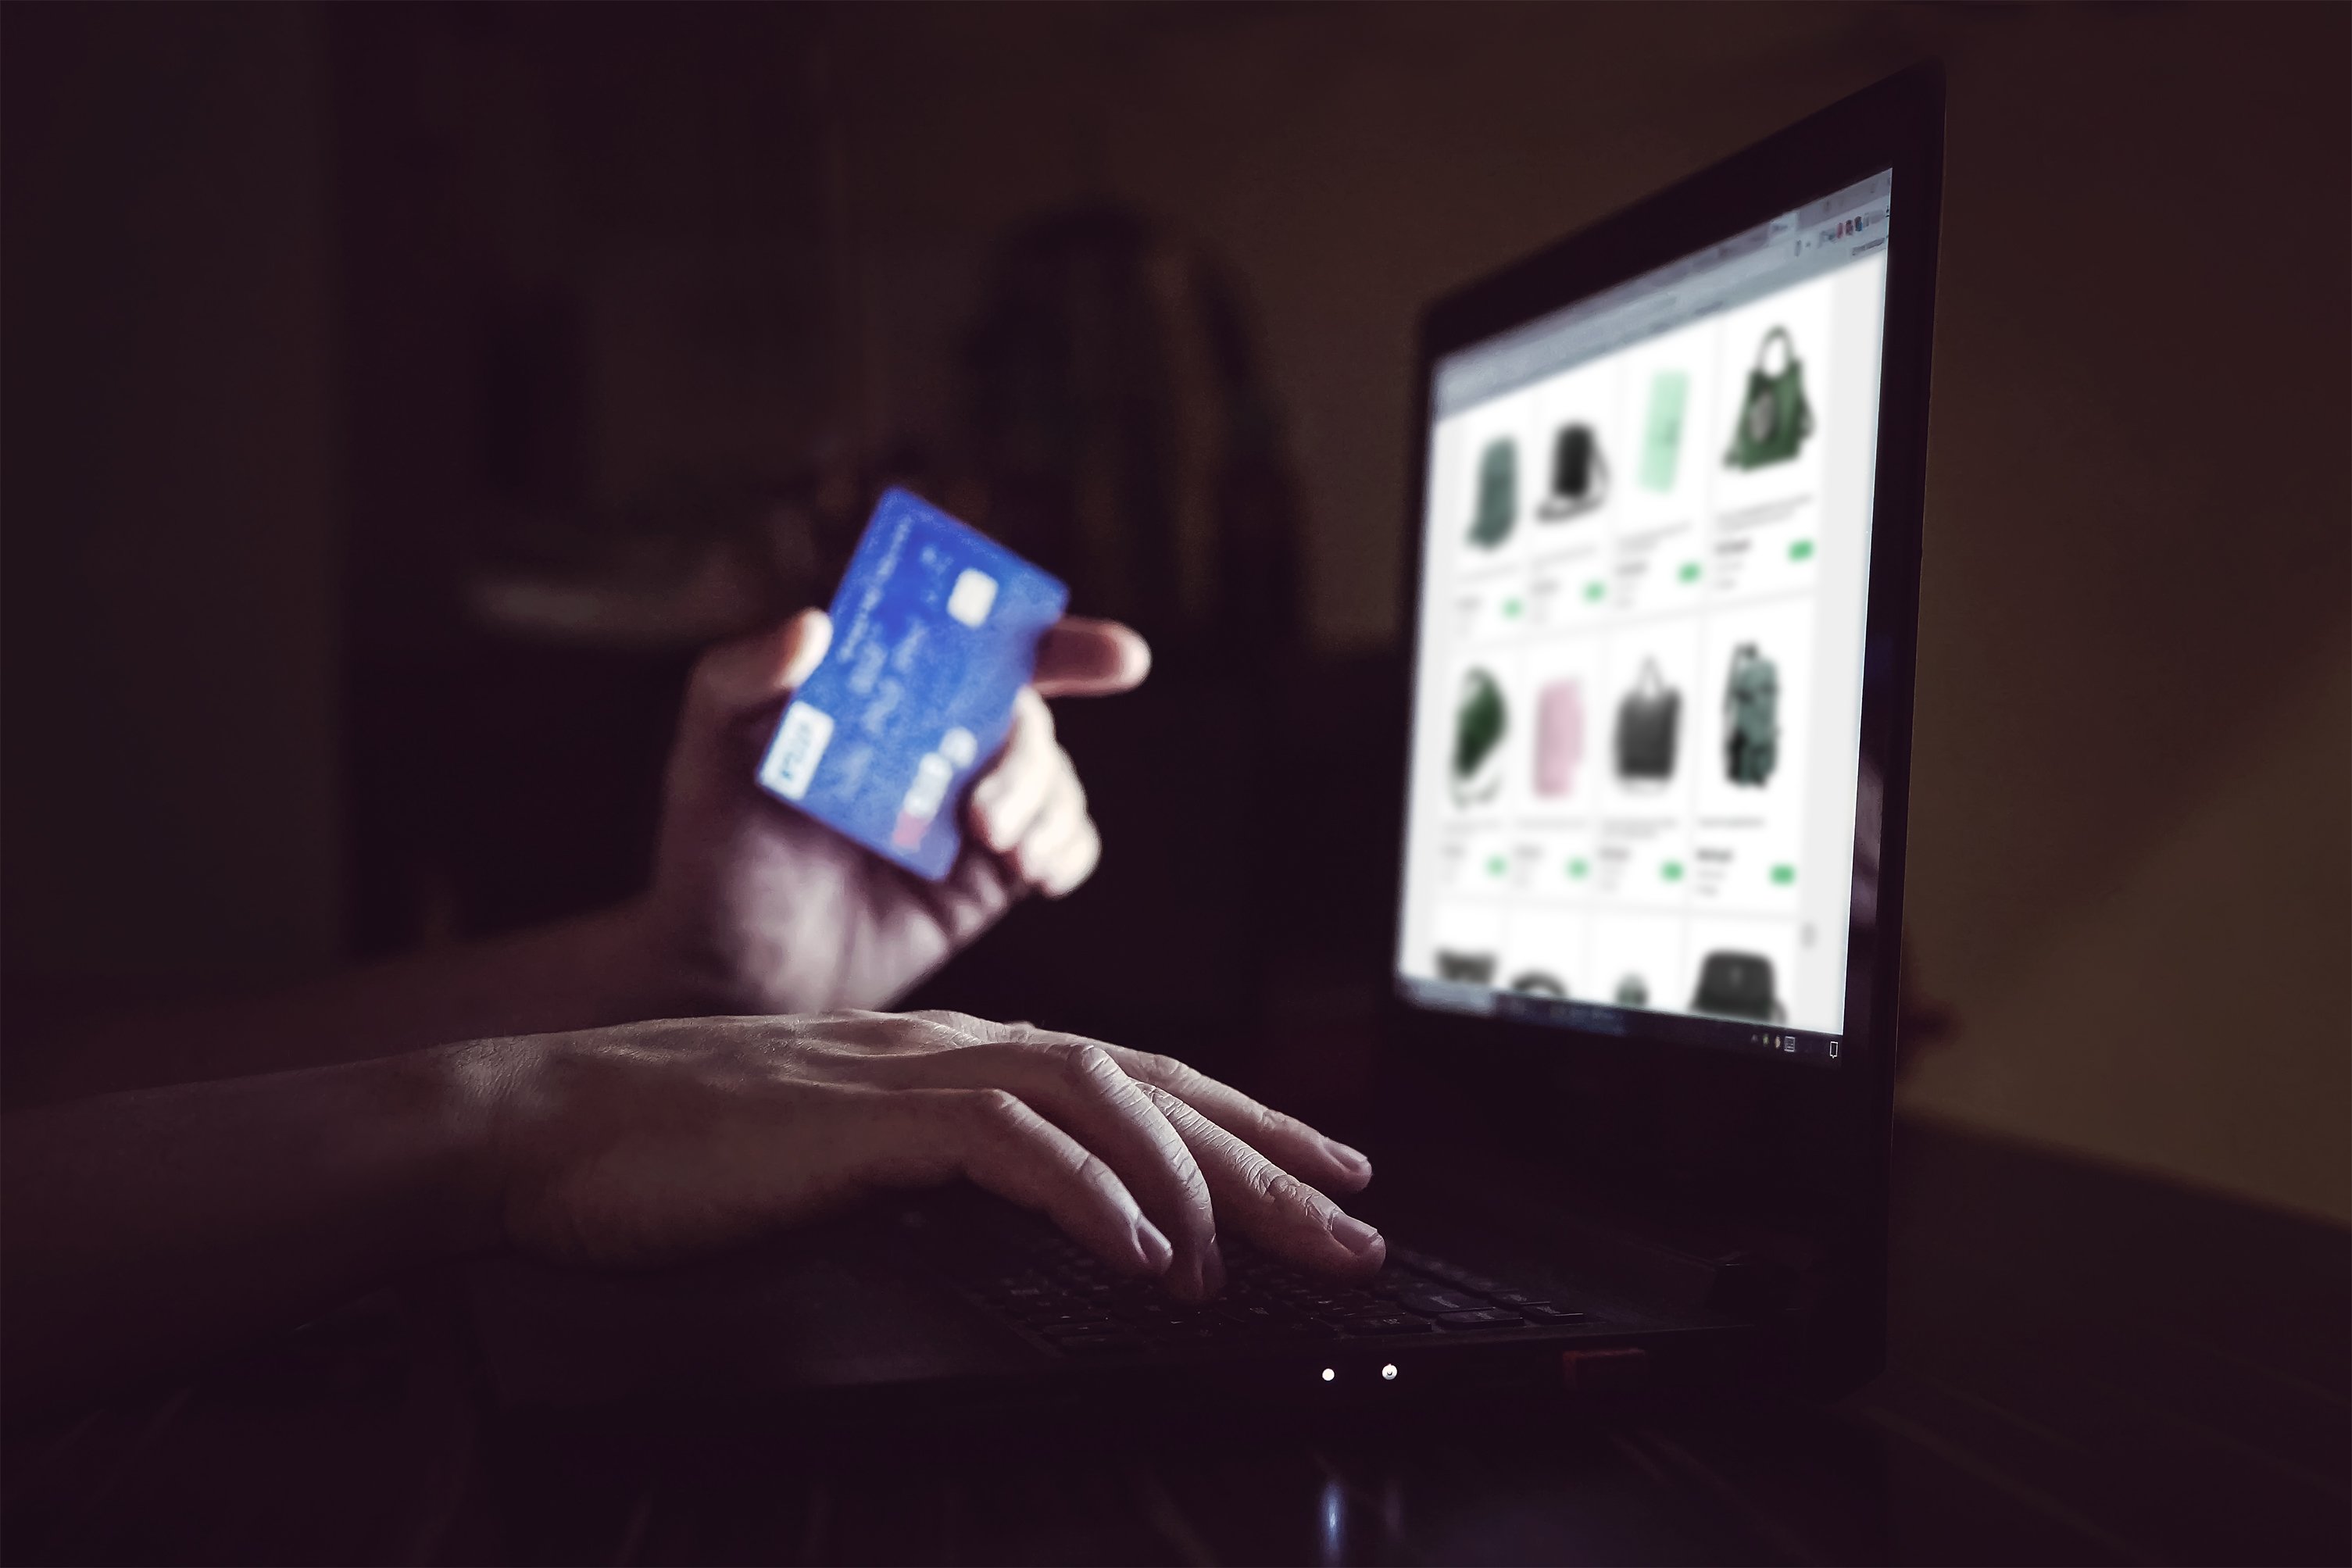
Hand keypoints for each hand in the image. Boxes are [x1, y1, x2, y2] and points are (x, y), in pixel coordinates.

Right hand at [480, 1011, 1379, 1297]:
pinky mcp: (868, 1117)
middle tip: (1360, 1220)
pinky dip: (1095, 1199)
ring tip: (1269, 1258)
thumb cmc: (680, 1158)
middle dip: (1267, 1155)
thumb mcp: (843, 1160)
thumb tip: (1039, 1219)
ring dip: (1201, 1179)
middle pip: (1150, 1084)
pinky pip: (1013, 1149)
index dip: (1240, 1121)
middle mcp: (954, 1048)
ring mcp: (912, 1073)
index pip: (1132, 1076)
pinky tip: (1150, 1258)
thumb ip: (940, 1171)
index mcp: (953, 1058)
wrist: (547, 1126)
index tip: (1322, 1170)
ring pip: (1107, 1099)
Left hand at [636, 609, 1148, 1015]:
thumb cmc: (712, 853)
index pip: (980, 642)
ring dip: (1046, 809)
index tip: (1119, 659)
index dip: (1056, 640)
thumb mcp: (709, 751)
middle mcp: (936, 740)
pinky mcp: (988, 877)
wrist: (731, 974)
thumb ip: (746, 676)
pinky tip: (1033, 876)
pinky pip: (1066, 844)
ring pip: (1056, 780)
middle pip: (1029, 715)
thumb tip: (816, 624)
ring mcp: (968, 808)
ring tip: (998, 855)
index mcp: (885, 692)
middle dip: (1031, 756)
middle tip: (985, 814)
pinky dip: (1068, 851)